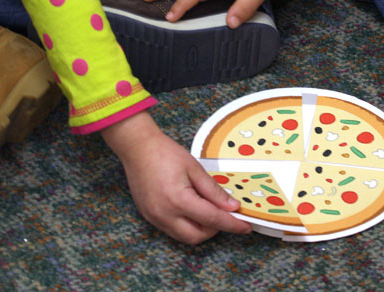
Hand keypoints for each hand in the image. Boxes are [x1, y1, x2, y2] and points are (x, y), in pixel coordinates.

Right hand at [101, 111, 251, 243]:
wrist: (138, 148)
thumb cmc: (165, 153)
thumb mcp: (195, 168)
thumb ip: (214, 191)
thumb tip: (232, 206)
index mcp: (178, 200)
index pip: (212, 220)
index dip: (231, 224)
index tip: (245, 226)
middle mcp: (165, 214)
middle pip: (197, 236)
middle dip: (215, 229)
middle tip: (225, 214)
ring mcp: (154, 218)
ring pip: (184, 237)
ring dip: (201, 229)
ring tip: (209, 210)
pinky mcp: (149, 217)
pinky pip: (172, 230)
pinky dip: (187, 225)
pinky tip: (193, 210)